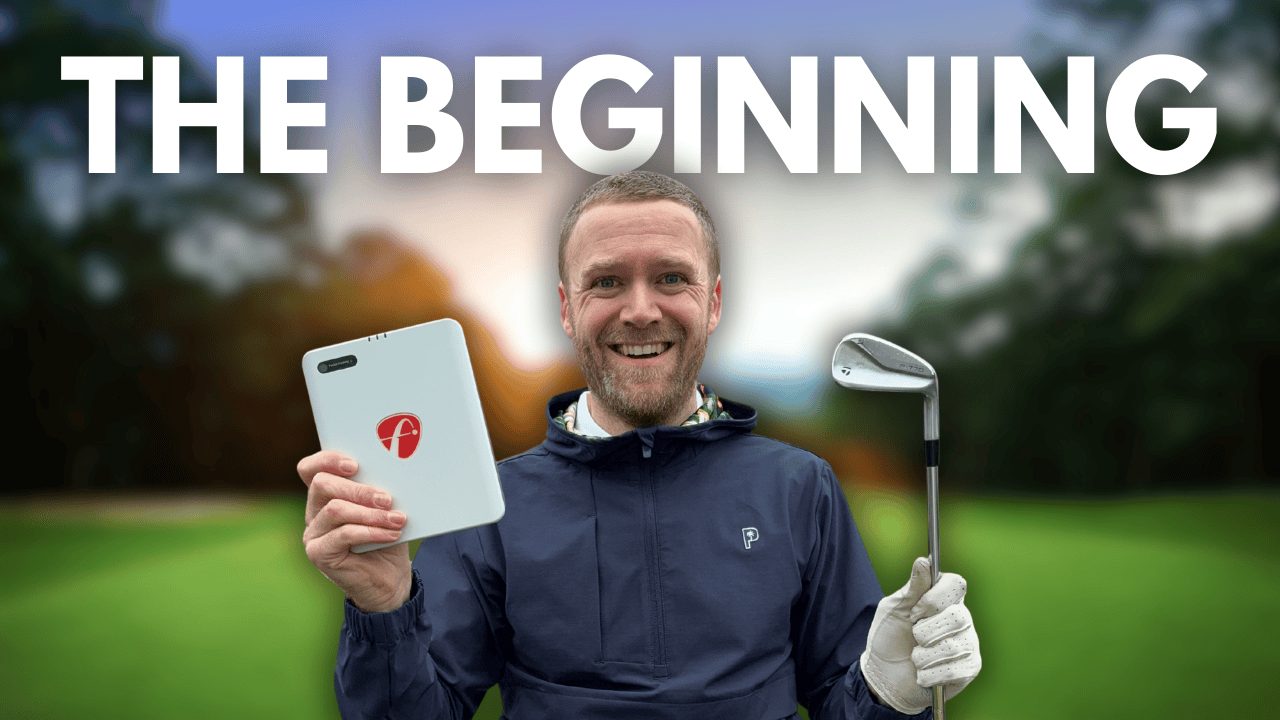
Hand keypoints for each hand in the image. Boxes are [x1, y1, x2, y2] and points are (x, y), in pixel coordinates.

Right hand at [298, 450, 412, 612]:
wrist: (390, 579)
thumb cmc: (387, 537)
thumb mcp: (384, 509)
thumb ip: (378, 491)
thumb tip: (393, 470)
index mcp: (326, 494)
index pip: (311, 469)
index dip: (328, 459)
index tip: (355, 464)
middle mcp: (314, 511)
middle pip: (323, 485)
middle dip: (358, 489)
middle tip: (387, 498)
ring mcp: (313, 533)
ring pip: (335, 509)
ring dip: (370, 513)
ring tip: (397, 519)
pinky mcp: (318, 553)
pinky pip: (343, 534)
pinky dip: (371, 532)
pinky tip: (392, 534)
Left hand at [860, 557, 980, 713]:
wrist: (885, 676)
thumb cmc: (889, 638)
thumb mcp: (894, 609)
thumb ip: (912, 588)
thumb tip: (924, 561)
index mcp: (944, 599)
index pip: (956, 584)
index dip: (935, 598)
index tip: (915, 611)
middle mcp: (961, 618)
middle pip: (958, 617)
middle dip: (926, 632)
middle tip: (913, 637)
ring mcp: (968, 642)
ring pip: (953, 646)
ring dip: (923, 656)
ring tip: (915, 658)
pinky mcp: (970, 668)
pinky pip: (956, 669)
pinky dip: (930, 674)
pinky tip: (923, 673)